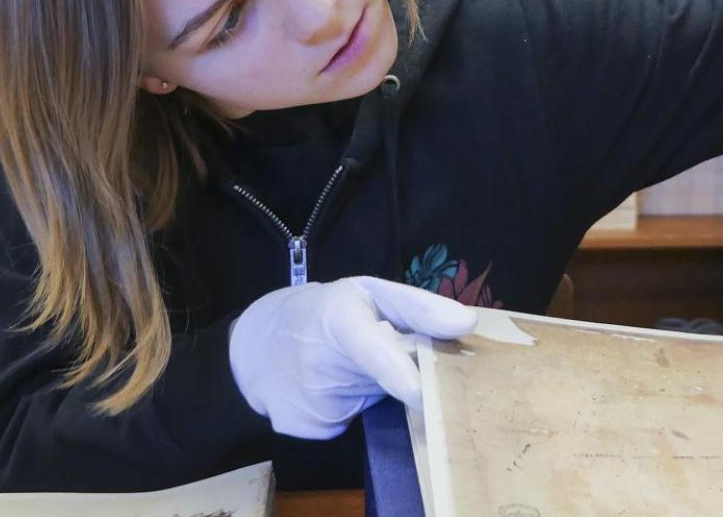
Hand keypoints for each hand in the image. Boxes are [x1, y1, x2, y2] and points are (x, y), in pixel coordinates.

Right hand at [228, 276, 477, 438]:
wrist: (255, 345)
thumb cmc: (323, 312)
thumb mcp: (367, 292)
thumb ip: (418, 308)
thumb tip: (468, 324)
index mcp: (336, 317)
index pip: (368, 347)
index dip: (396, 370)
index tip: (420, 393)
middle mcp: (316, 361)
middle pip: (380, 383)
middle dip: (402, 379)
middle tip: (392, 360)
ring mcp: (306, 400)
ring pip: (367, 405)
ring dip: (371, 392)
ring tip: (344, 369)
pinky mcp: (301, 429)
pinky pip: (346, 423)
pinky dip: (348, 410)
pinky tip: (330, 391)